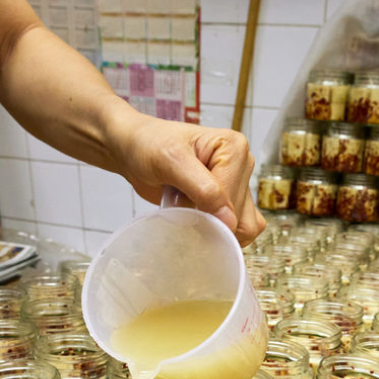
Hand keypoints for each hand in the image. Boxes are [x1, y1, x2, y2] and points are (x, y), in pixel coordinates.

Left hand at [106, 112, 265, 245]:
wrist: (135, 149)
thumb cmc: (149, 146)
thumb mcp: (172, 162)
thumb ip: (203, 190)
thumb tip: (230, 221)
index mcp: (235, 148)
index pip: (233, 198)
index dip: (209, 212)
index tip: (180, 207)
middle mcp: (242, 165)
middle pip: (241, 216)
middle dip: (211, 221)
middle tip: (180, 207)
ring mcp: (236, 184)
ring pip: (243, 226)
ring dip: (215, 229)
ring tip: (186, 210)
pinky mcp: (227, 199)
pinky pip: (236, 227)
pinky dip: (218, 232)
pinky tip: (195, 220)